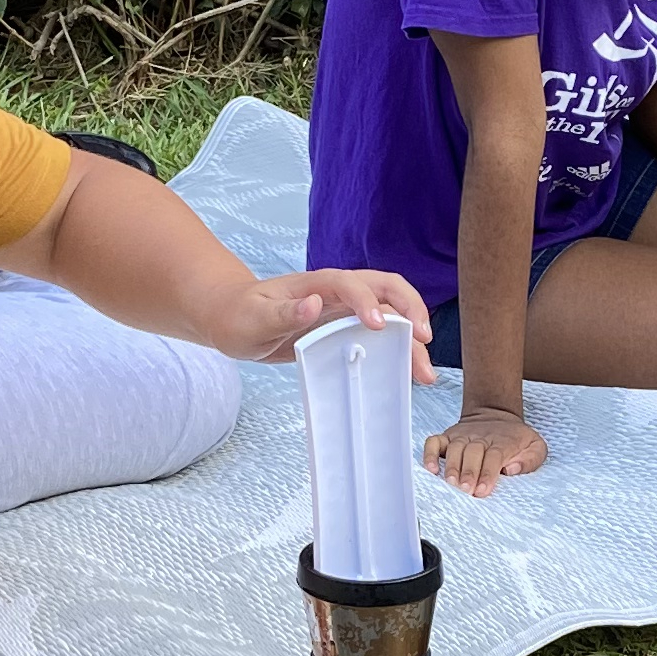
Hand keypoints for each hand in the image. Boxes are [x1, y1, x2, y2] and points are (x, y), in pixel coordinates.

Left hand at [217, 268, 435, 378]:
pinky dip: (398, 349)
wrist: (232, 316)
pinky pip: (380, 333)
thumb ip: (284, 313)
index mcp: (316, 283)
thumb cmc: (240, 315)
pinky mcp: (345, 326)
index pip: (351, 283)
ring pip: (390, 313)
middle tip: (423, 338)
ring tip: (423, 372)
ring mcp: (344, 308)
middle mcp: (337, 291)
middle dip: (410, 309)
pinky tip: (407, 371)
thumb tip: (314, 305)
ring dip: (410, 338)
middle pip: (386, 287)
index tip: (377, 326)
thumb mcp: (254, 318)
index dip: (367, 301)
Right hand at [423, 407, 548, 497]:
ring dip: (452, 466)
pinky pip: (434, 442)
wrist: (496, 415)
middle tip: (466, 489)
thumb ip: (531, 460)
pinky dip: (429, 454)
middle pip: (472, 452)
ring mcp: (462, 436)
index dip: (488, 473)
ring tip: (451, 483)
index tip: (483, 490)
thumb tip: (512, 469)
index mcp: (503, 441)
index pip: (494, 456)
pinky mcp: (448, 436)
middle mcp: (480, 437)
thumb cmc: (516, 439)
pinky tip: (431, 469)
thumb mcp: (536, 447)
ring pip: (454, 448)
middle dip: (468, 472)